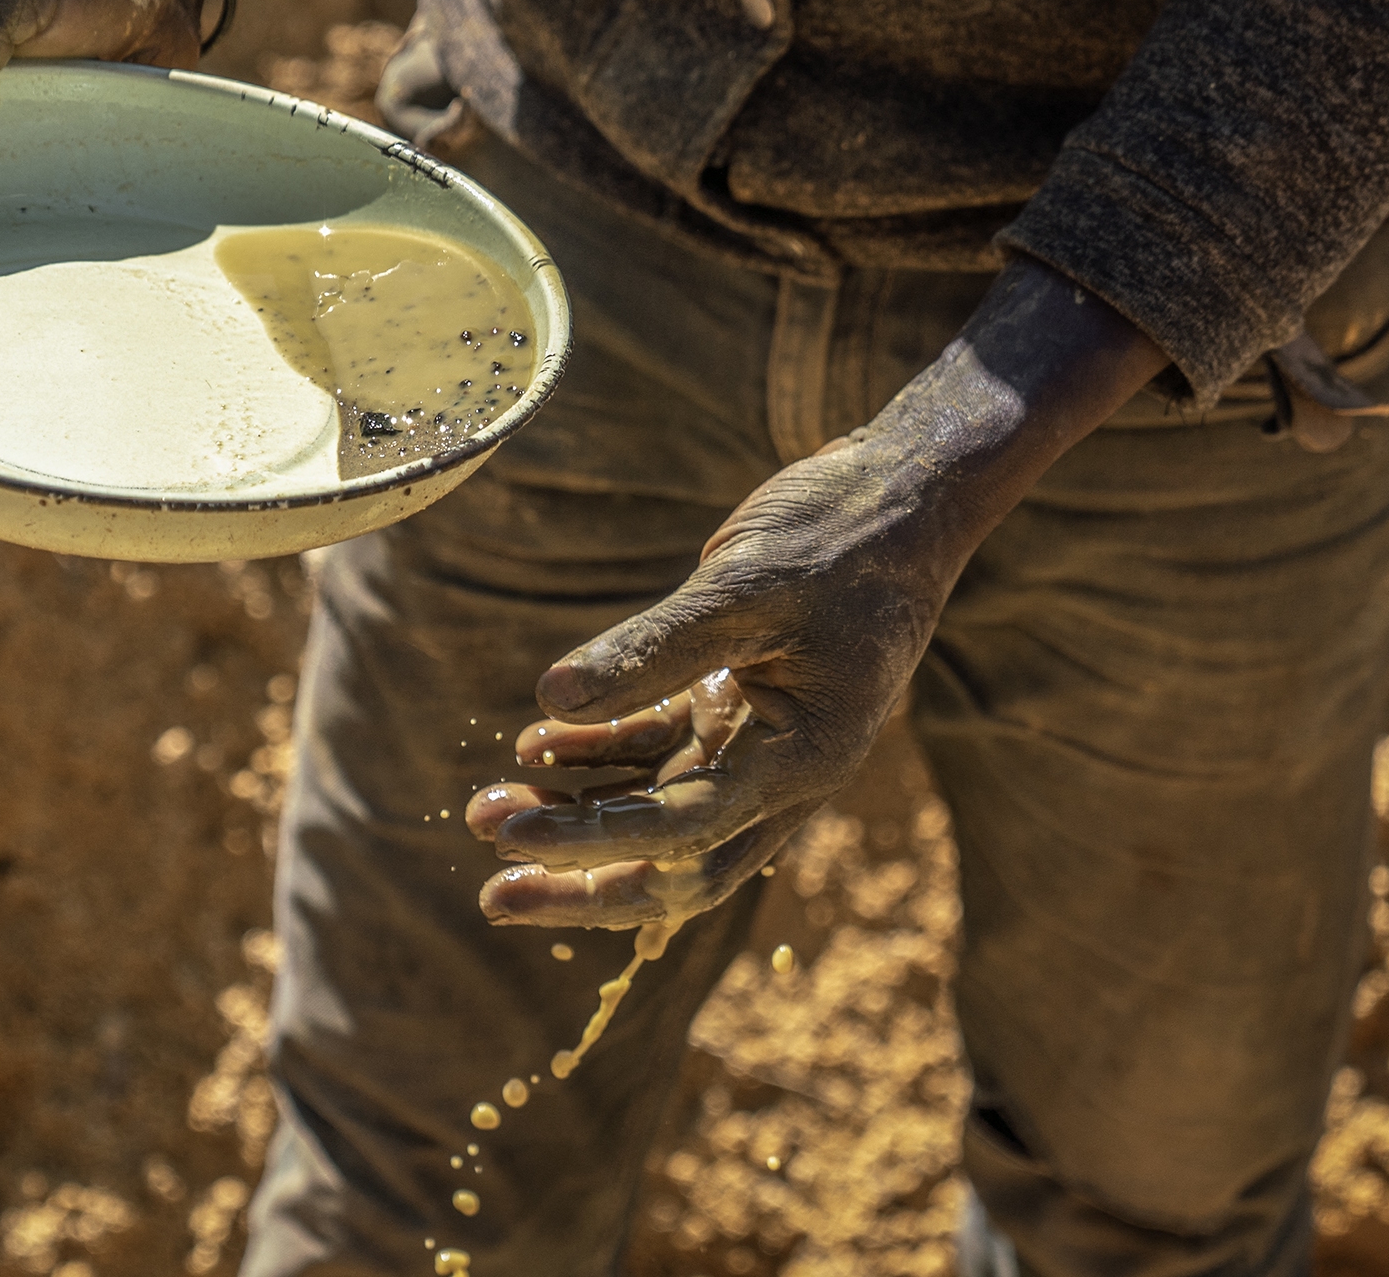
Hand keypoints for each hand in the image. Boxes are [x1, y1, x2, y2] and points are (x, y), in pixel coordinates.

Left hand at [466, 433, 958, 929]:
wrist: (901, 496)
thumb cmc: (839, 536)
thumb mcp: (744, 585)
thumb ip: (654, 647)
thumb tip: (551, 698)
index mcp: (804, 759)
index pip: (686, 832)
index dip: (596, 845)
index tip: (514, 844)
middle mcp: (781, 771)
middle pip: (673, 863)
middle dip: (581, 882)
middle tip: (491, 892)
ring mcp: (755, 742)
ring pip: (656, 813)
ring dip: (577, 818)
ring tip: (487, 811)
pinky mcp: (732, 703)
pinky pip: (657, 752)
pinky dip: (599, 755)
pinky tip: (535, 745)